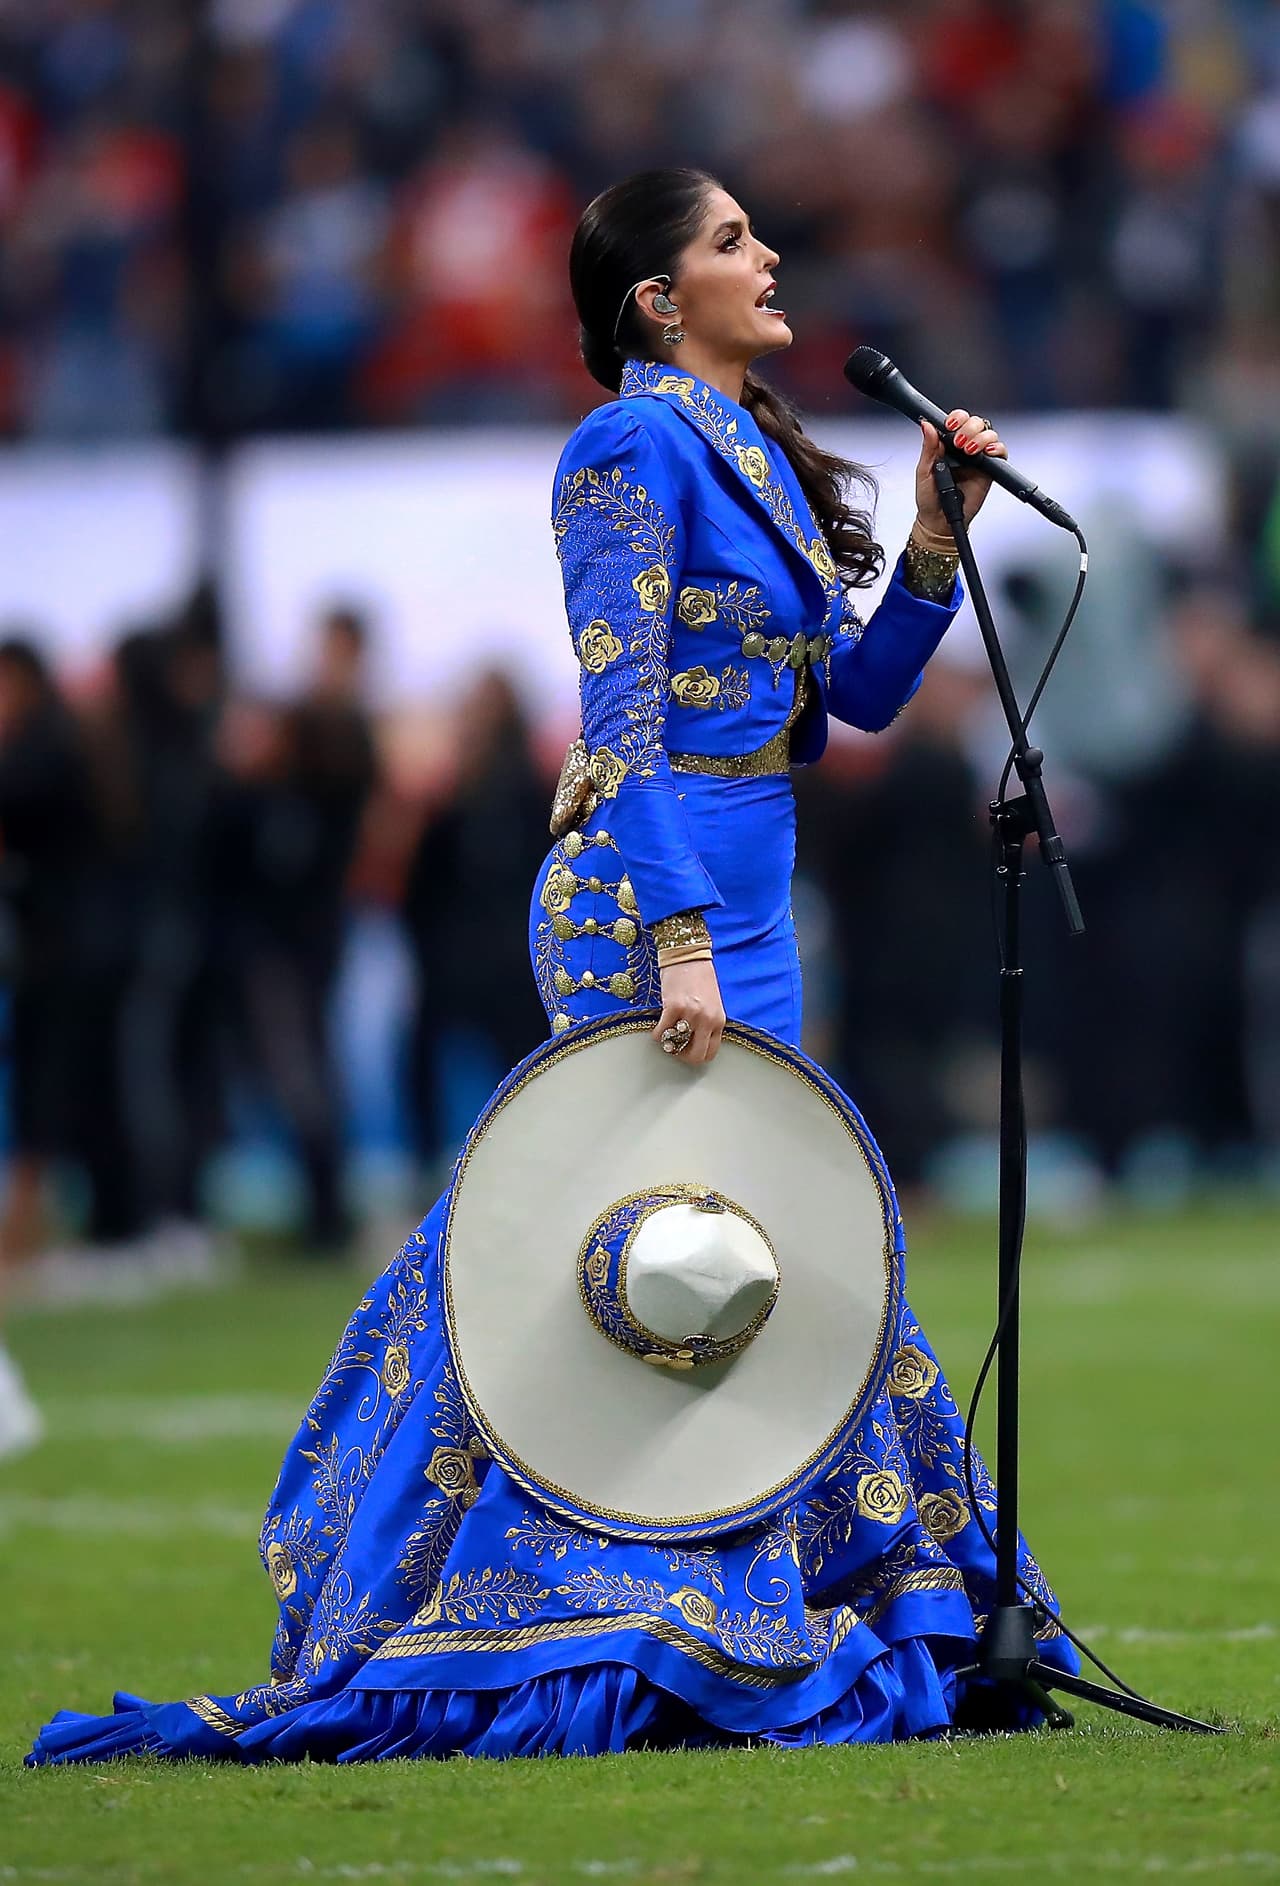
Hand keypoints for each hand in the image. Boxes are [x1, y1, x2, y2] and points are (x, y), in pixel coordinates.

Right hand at [652, 959, 724, 1064]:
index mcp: (719, 1020)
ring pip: (676, 1046)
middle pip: (695, 1055)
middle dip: (681, 1055)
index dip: (696, 1056)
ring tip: (665, 1034)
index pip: (710, 1052)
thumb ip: (706, 1023)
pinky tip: (657, 1026)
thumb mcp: (710, 1004)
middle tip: (673, 1048)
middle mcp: (707, 1020)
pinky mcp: (673, 1008)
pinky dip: (657, 1034)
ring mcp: (691, 1015)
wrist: (687, 955)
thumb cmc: (698, 977)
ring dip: (668, 1043)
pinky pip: (662, 1032)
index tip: (686, 1051)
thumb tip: (692, 1041)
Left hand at [913, 409, 1008, 542]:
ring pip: (989, 434)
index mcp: (948, 444)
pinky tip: (987, 453)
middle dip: (969, 427)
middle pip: (976, 423)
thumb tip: (926, 425)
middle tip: (959, 442)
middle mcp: (965, 448)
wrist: (939, 520)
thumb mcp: (924, 471)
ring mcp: (978, 458)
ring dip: (981, 438)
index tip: (950, 426)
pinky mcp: (990, 470)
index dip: (957, 418)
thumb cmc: (929, 498)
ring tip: (969, 451)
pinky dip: (997, 448)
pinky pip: (1000, 453)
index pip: (958, 421)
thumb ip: (928, 448)